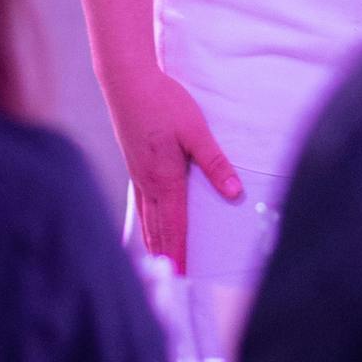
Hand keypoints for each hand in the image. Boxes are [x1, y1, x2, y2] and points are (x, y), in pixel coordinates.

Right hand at [111, 70, 242, 272]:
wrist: (127, 81)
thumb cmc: (162, 102)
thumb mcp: (195, 130)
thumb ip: (215, 162)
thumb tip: (234, 193)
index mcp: (165, 180)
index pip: (175, 227)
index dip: (181, 254)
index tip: (184, 278)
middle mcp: (148, 183)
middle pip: (158, 229)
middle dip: (168, 255)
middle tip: (174, 280)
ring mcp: (138, 174)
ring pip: (146, 217)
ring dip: (155, 241)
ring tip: (161, 261)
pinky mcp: (133, 162)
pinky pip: (140, 201)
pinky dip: (145, 220)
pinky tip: (146, 222)